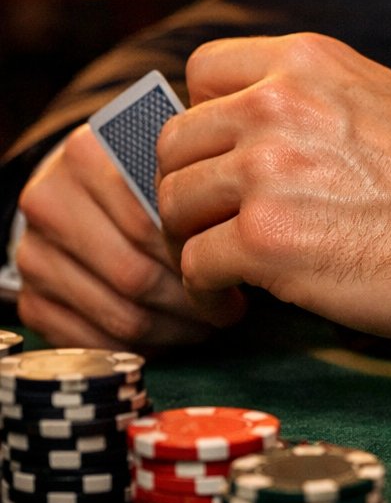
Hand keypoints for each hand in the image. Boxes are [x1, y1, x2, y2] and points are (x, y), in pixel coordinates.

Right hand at [14, 125, 245, 350]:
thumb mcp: (170, 155)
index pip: (150, 223)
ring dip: (175, 328)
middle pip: (135, 274)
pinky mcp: (31, 298)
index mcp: (87, 155)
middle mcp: (48, 202)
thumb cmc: (145, 176)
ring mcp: (33, 254)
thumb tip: (247, 214)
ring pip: (120, 312)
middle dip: (192, 298)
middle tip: (231, 307)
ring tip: (210, 322)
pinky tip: (174, 335)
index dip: (199, 252)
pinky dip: (142, 346)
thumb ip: (200, 170)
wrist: (83, 190)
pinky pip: (93, 339)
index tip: (234, 265)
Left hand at [158, 33, 390, 344]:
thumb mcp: (388, 101)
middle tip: (216, 225)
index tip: (225, 158)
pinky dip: (208, 289)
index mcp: (309, 63)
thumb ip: (321, 103)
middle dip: (191, 189)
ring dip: (195, 241)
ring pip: (176, 205)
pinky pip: (196, 265)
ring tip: (226, 270)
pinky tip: (238, 300)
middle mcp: (277, 105)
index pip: (203, 71)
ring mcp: (267, 171)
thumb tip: (271, 135)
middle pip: (176, 144)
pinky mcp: (265, 240)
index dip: (207, 120)